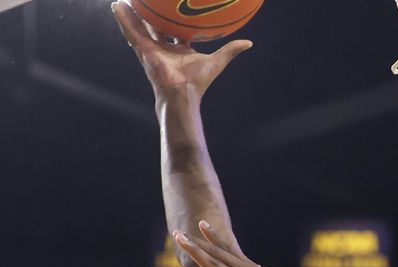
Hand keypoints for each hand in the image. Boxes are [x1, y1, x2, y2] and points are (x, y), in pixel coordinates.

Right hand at [111, 1, 251, 97]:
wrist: (182, 94)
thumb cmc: (198, 81)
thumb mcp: (217, 61)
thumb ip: (230, 50)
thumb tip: (248, 43)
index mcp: (179, 49)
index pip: (175, 30)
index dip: (173, 19)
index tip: (172, 7)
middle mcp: (163, 48)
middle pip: (155, 25)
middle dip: (150, 13)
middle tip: (146, 0)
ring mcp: (151, 48)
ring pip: (139, 25)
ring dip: (133, 12)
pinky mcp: (142, 50)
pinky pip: (130, 31)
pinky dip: (123, 19)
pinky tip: (116, 5)